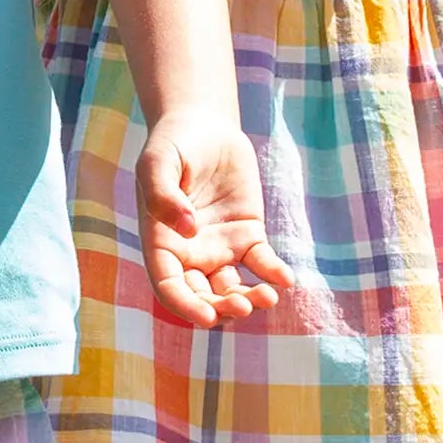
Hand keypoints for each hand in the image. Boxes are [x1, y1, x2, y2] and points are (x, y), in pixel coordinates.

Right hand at [135, 110, 293, 326]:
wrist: (203, 124)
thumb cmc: (173, 143)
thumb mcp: (157, 163)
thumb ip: (162, 195)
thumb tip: (186, 229)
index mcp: (161, 244)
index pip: (169, 288)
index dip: (186, 307)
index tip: (208, 317)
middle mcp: (189, 253)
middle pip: (203, 297)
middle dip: (222, 310)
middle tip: (244, 305)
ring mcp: (220, 247)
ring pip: (233, 288)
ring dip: (249, 299)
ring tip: (268, 297)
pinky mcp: (248, 234)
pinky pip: (261, 263)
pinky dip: (273, 274)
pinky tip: (285, 278)